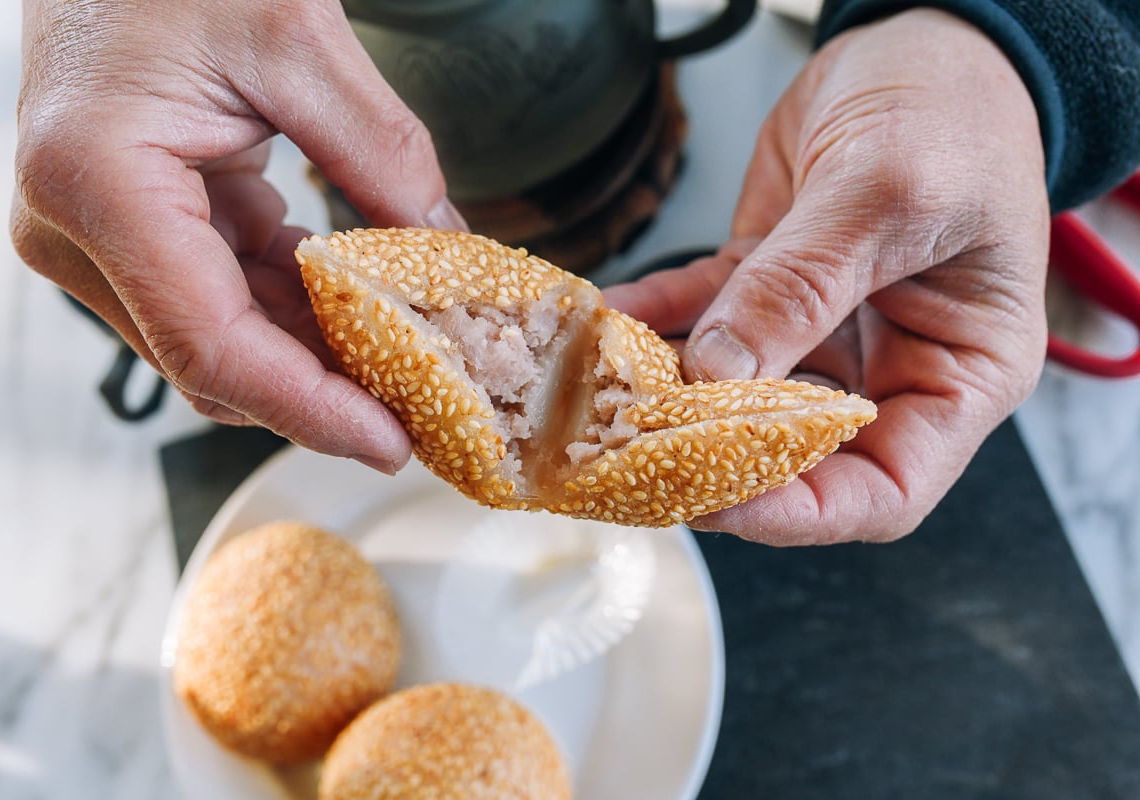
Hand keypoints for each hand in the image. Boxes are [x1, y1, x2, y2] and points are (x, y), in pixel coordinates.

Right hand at [12, 0, 465, 470]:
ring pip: (224, 345)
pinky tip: (363, 313)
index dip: (309, 408)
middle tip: (424, 412)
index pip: (211, 344)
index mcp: (98, 183)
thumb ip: (379, 152)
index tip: (390, 442)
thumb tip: (444, 251)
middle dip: (326, 396)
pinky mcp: (131, 235)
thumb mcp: (295, 39)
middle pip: (215, 364)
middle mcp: (75, 231)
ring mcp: (97, 241)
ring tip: (412, 366)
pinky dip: (297, 316)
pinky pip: (224, 303)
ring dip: (317, 360)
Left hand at [604, 9, 1049, 543]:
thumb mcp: (887, 196)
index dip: (801, 513)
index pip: (882, 490)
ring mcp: (822, 332)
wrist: (925, 43)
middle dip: (711, 460)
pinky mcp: (768, 288)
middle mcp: (887, 369)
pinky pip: (701, 318)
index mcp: (958, 375)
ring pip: (734, 392)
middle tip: (630, 458)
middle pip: (795, 454)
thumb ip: (802, 286)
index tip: (719, 504)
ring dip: (665, 395)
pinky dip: (654, 321)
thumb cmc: (954, 114)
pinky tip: (605, 322)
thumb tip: (717, 370)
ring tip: (597, 397)